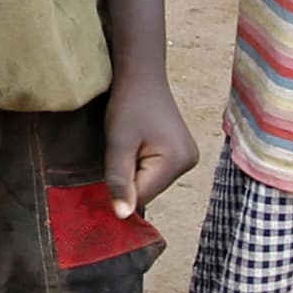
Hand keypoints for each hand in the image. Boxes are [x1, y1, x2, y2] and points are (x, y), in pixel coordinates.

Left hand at [104, 79, 197, 218]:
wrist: (141, 77)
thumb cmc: (128, 105)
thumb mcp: (118, 143)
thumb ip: (119, 180)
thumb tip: (123, 216)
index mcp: (176, 161)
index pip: (143, 196)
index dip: (120, 191)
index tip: (103, 177)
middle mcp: (189, 162)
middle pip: (149, 190)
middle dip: (128, 180)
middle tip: (117, 153)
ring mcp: (188, 158)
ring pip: (151, 182)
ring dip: (134, 173)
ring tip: (126, 147)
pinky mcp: (182, 153)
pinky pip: (156, 172)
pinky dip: (142, 167)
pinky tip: (135, 148)